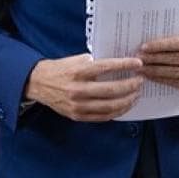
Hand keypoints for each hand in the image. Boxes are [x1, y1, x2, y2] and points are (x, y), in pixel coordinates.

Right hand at [24, 53, 143, 121]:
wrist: (38, 83)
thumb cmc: (59, 69)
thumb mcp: (75, 60)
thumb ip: (94, 62)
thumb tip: (117, 64)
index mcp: (78, 72)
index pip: (106, 67)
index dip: (125, 65)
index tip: (137, 64)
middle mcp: (78, 89)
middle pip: (112, 90)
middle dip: (131, 86)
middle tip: (140, 81)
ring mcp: (78, 105)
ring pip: (110, 106)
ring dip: (127, 101)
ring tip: (136, 94)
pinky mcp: (77, 115)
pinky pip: (103, 117)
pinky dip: (117, 112)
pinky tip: (125, 105)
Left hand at [137, 34, 178, 96]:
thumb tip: (152, 44)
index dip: (160, 45)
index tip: (144, 47)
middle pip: (175, 59)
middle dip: (154, 59)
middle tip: (138, 59)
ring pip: (174, 73)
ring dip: (155, 71)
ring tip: (142, 69)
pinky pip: (177, 84)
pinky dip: (162, 80)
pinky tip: (152, 77)